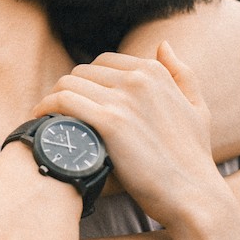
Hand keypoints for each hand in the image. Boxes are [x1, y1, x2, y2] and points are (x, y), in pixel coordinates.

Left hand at [38, 43, 225, 227]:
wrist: (193, 194)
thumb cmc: (193, 157)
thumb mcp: (197, 108)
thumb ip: (181, 73)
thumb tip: (163, 45)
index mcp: (155, 72)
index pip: (105, 62)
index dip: (88, 80)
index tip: (79, 98)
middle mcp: (138, 79)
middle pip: (83, 71)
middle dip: (70, 89)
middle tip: (59, 110)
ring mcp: (123, 99)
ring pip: (68, 83)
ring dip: (53, 98)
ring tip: (49, 117)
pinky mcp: (109, 122)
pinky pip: (63, 102)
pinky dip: (46, 108)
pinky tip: (42, 121)